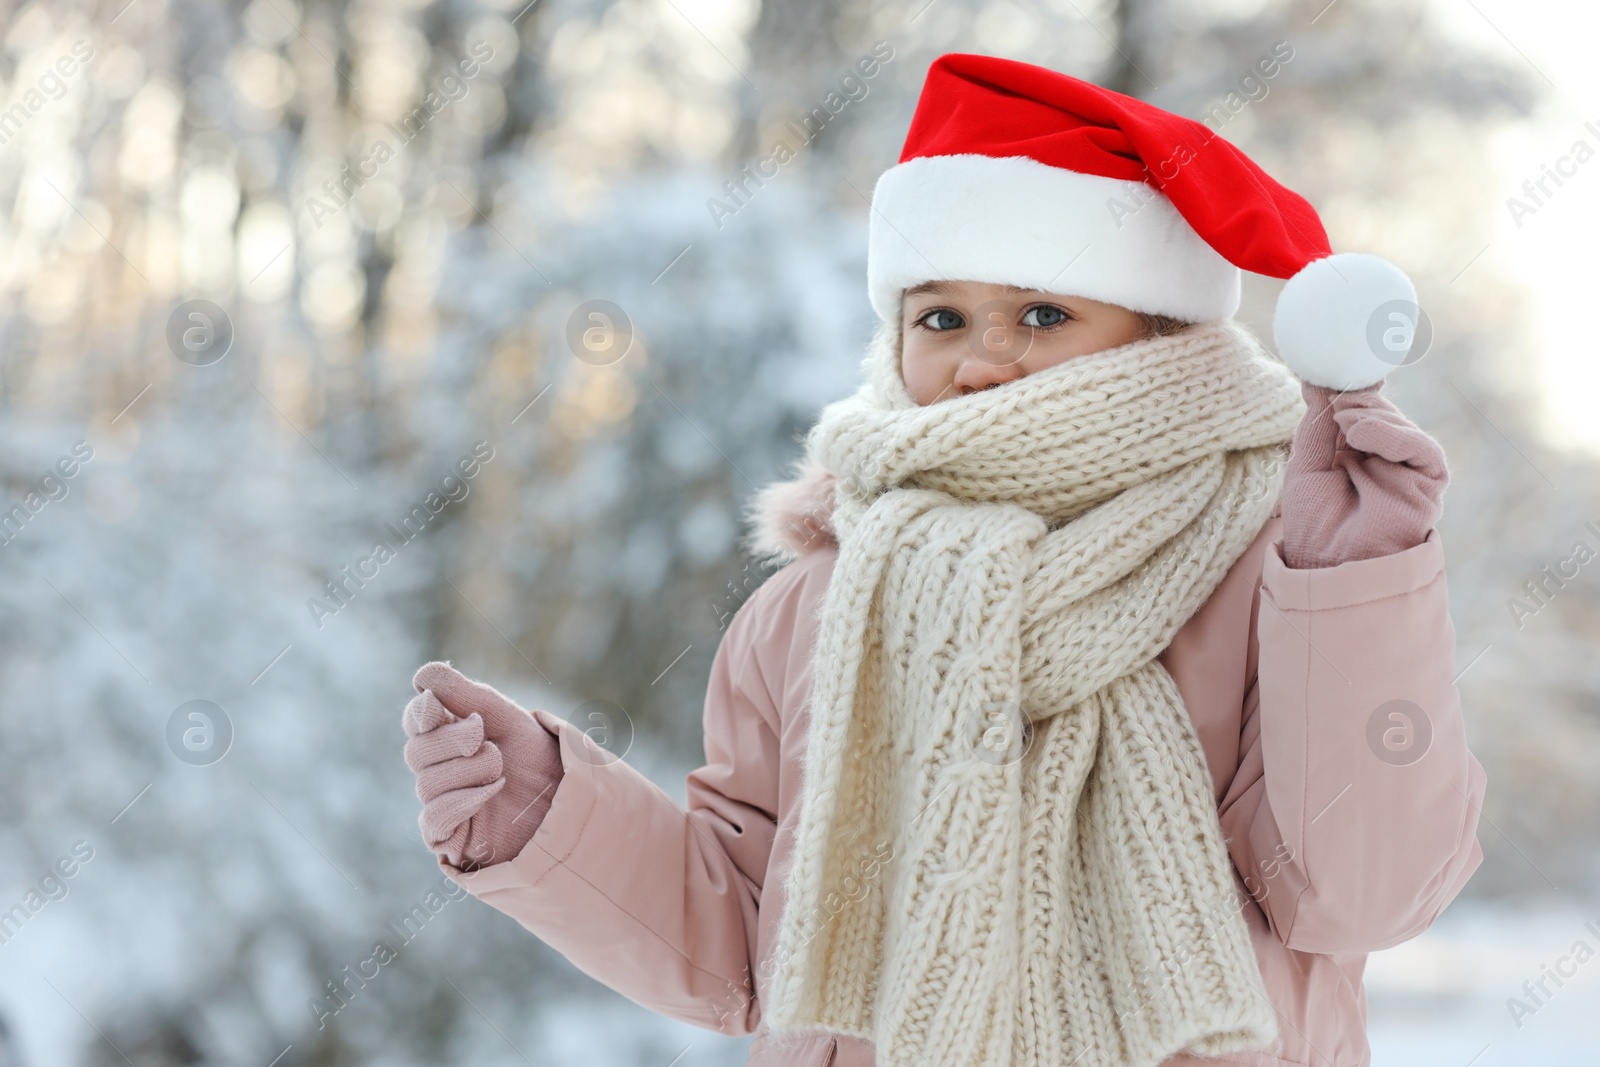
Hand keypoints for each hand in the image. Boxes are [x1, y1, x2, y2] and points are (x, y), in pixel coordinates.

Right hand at [402, 662, 563, 870]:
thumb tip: (422, 675)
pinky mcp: (449, 837)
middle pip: (417, 751)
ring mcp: (442, 804)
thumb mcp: (507, 720)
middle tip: (484, 736)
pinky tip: (492, 791)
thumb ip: (467, 696)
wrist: (570, 802)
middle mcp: (440, 770)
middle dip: (452, 739)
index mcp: (450, 737)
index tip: (435, 703)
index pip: (417, 721)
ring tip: (501, 770)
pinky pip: (433, 818)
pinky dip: (461, 801)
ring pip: (427, 783)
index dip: (421, 712)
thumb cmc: (540, 759)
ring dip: (468, 770)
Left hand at [1279, 382, 1448, 569]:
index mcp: (1358, 452)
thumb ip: (1316, 426)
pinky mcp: (1428, 484)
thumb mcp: (1306, 466)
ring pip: (1402, 426)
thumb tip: (1315, 382)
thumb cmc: (1314, 524)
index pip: (1364, 410)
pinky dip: (1392, 434)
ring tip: (1344, 423)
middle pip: (1384, 414)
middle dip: (1359, 402)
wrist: (1327, 565)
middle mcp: (1386, 458)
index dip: (1354, 390)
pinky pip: (1422, 449)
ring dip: (1371, 416)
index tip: (1333, 368)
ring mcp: (1409, 470)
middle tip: (1334, 402)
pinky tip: (1359, 435)